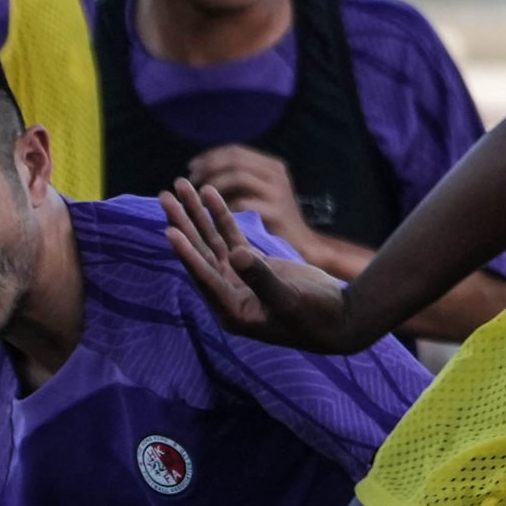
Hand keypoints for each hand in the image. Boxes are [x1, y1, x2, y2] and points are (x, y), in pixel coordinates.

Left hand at [161, 176, 355, 348]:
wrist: (341, 319)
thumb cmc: (317, 316)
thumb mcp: (288, 299)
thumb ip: (261, 277)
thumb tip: (236, 254)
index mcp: (232, 312)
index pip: (204, 278)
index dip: (187, 255)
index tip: (170, 231)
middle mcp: (228, 296)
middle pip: (199, 254)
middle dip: (182, 223)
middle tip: (164, 196)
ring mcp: (239, 279)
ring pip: (211, 242)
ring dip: (196, 214)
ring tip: (181, 186)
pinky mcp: (253, 266)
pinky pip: (230, 237)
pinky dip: (221, 216)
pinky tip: (210, 195)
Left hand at [184, 142, 309, 241]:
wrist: (304, 245)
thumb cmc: (274, 221)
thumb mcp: (261, 192)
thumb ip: (240, 179)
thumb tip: (202, 170)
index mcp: (272, 166)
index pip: (235, 151)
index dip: (210, 157)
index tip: (192, 168)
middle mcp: (276, 174)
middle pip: (235, 159)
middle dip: (209, 167)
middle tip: (191, 180)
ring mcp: (277, 192)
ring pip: (238, 176)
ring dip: (214, 183)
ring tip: (200, 196)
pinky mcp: (276, 213)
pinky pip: (243, 203)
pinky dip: (224, 206)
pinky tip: (213, 214)